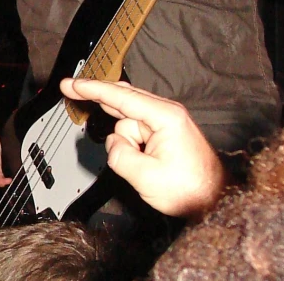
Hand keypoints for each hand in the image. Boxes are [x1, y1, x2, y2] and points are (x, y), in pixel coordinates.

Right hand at [60, 78, 226, 218]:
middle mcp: (166, 112)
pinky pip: (136, 128)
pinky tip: (136, 155)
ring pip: (127, 121)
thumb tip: (113, 144)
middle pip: (122, 100)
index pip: (121, 97)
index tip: (72, 84)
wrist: (213, 197)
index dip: (93, 89)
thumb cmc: (190, 189)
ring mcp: (165, 120)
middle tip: (70, 89)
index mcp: (165, 116)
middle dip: (99, 100)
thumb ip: (120, 157)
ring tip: (142, 165)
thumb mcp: (147, 178)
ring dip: (125, 143)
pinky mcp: (163, 130)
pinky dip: (128, 139)